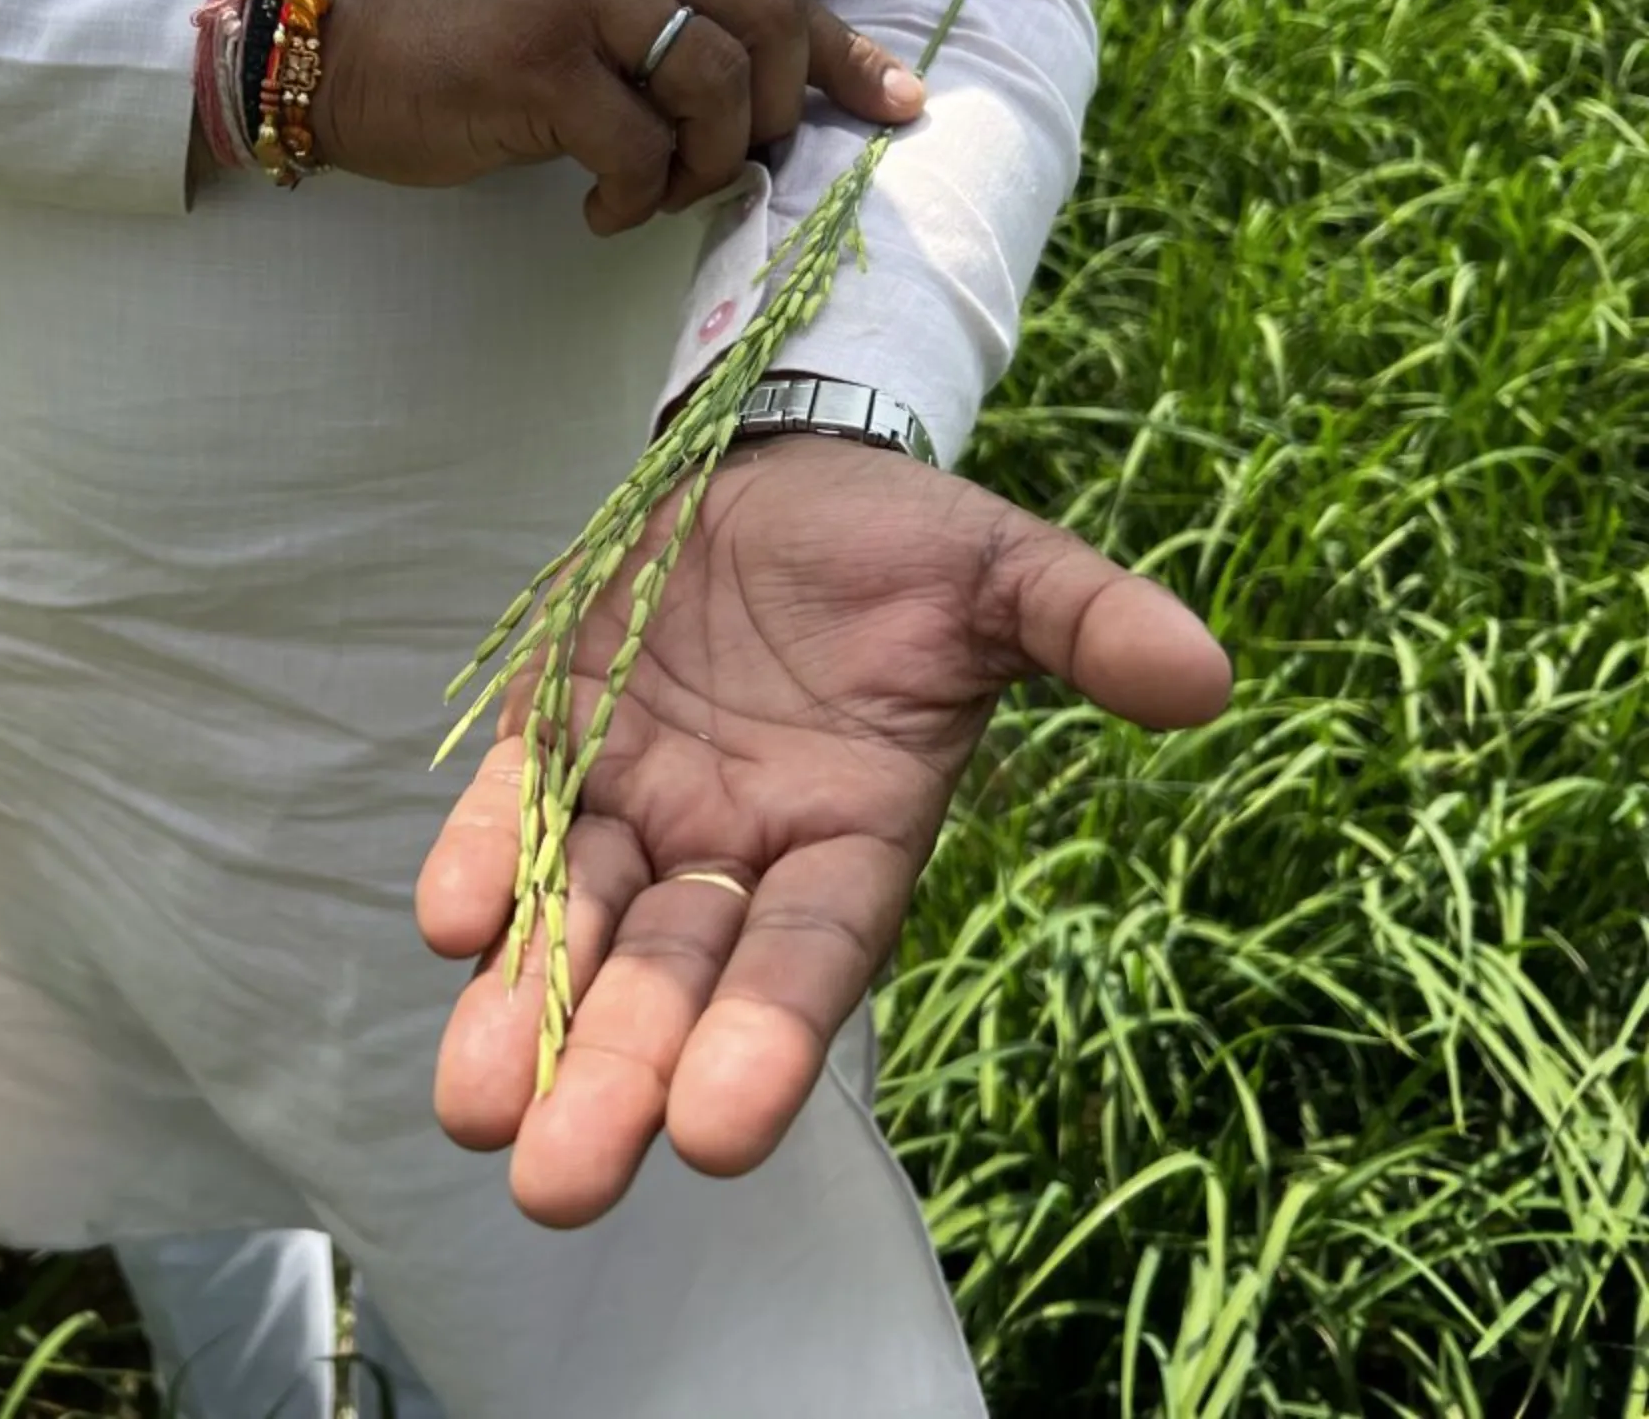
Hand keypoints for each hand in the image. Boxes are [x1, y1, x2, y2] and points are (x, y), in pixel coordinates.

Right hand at [310, 0, 924, 234]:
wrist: (344, 61)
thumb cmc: (467, 59)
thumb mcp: (581, 22)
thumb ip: (661, 39)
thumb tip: (761, 117)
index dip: (848, 55)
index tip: (901, 105)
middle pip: (768, 24)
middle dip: (774, 118)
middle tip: (735, 172)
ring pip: (713, 87)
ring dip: (703, 166)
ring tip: (652, 195)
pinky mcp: (541, 64)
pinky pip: (639, 147)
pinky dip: (635, 197)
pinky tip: (599, 209)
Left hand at [415, 438, 1232, 1227]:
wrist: (785, 469)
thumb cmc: (902, 543)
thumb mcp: (1001, 572)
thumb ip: (1083, 625)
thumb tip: (1205, 677)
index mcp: (850, 838)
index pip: (809, 958)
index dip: (767, 1040)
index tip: (716, 1135)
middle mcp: (736, 847)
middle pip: (672, 981)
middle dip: (617, 1076)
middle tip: (558, 1185)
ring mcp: (637, 800)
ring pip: (574, 926)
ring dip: (523, 1010)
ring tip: (473, 1106)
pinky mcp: (556, 740)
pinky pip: (513, 815)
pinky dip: (482, 866)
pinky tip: (449, 921)